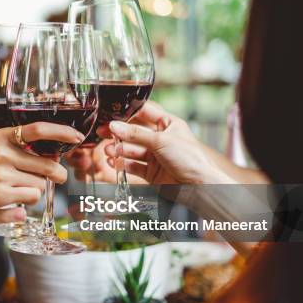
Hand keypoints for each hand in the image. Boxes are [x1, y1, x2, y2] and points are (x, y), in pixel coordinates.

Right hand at [0, 122, 83, 226]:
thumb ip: (14, 148)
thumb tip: (50, 157)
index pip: (38, 130)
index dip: (62, 133)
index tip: (76, 137)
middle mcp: (2, 152)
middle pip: (48, 163)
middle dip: (56, 173)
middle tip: (57, 177)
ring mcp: (1, 174)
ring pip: (41, 184)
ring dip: (36, 189)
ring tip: (20, 189)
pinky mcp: (0, 194)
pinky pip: (30, 198)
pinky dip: (27, 200)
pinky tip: (12, 199)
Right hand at [100, 102, 234, 184]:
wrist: (199, 188)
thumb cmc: (190, 160)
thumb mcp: (161, 141)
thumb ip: (136, 134)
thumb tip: (114, 126)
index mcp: (169, 125)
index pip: (145, 114)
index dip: (128, 114)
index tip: (111, 115)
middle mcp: (162, 139)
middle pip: (135, 133)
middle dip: (119, 134)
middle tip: (103, 133)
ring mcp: (156, 156)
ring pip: (132, 150)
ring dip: (119, 150)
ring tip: (109, 151)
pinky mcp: (151, 172)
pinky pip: (133, 166)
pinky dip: (122, 164)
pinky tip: (114, 162)